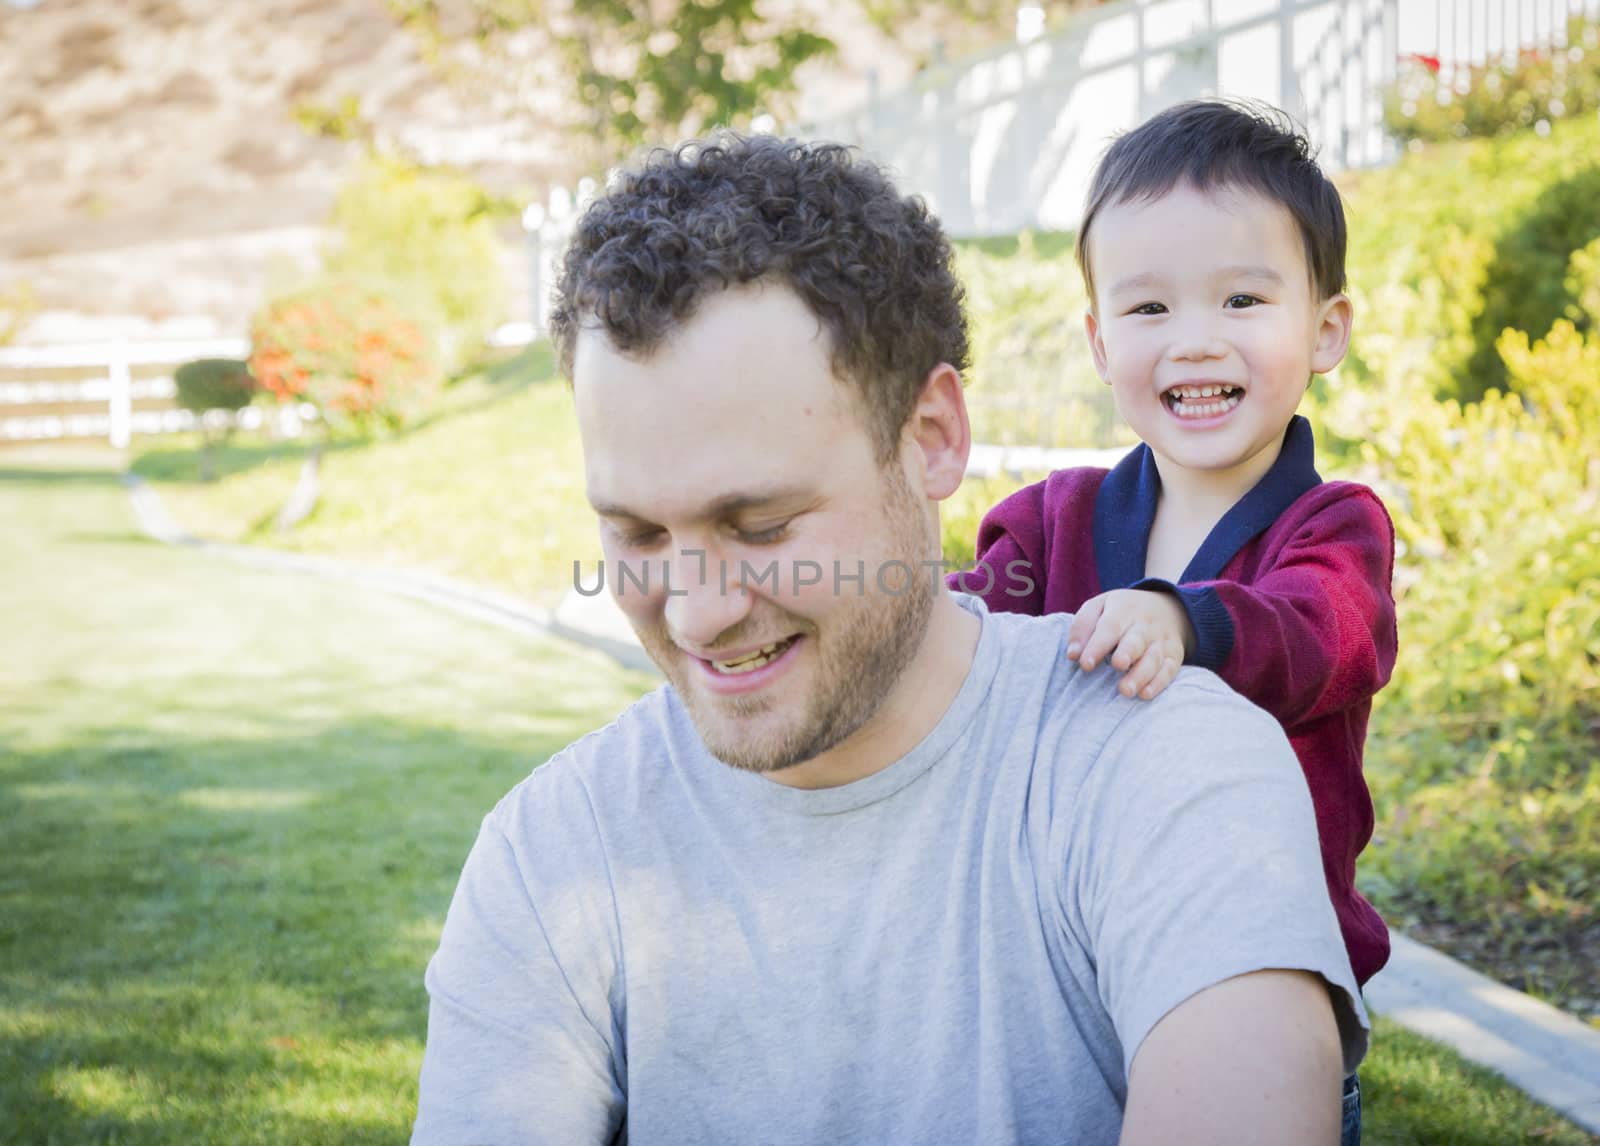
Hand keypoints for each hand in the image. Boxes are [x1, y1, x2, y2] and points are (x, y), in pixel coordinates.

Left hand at [1065, 589, 1193, 699]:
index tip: (1085, 664)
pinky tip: (1145, 694)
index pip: (1110, 626)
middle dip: (1127, 653)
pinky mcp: (1174, 656)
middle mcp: (1145, 625)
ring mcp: (1161, 640)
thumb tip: (1072, 654)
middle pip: (1136, 640)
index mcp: (1123, 610)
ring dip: (1141, 674)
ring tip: (1125, 690)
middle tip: (1117, 665)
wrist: (1166, 607)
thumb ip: (1082, 627)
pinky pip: (1169, 670)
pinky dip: (1158, 683)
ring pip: (1153, 658)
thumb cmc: (1120, 612)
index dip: (1098, 645)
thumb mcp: (1099, 606)